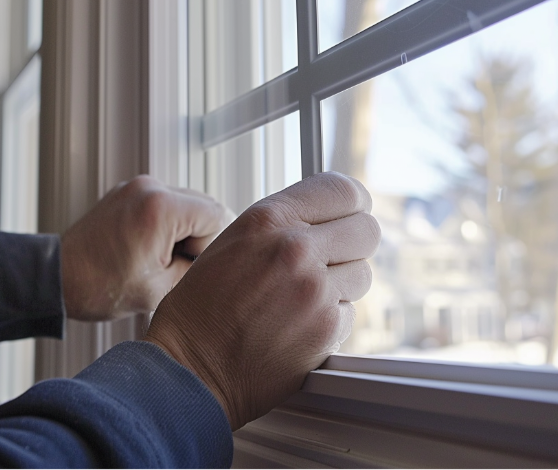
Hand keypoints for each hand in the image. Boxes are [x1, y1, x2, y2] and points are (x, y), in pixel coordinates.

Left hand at [61, 175, 230, 320]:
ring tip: (154, 255)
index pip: (218, 217)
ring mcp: (138, 185)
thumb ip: (198, 266)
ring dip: (182, 230)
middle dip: (197, 237)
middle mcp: (151, 187)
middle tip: (168, 263)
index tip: (179, 266)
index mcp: (161, 207)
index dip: (206, 248)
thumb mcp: (163, 288)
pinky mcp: (129, 190)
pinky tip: (145, 246)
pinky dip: (166, 224)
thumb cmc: (101, 287)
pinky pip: (166, 202)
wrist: (58, 278)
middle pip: (206, 206)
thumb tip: (215, 253)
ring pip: (188, 204)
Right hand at [144, 172, 380, 429]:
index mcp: (269, 218)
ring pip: (362, 274)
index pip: (343, 191)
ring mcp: (314, 289)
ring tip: (301, 300)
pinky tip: (296, 327)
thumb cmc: (203, 306)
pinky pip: (350, 313)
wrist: (190, 366)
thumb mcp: (235, 241)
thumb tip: (330, 217)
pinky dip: (331, 321)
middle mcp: (295, 247)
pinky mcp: (326, 328)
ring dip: (341, 287)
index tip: (350, 217)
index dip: (353, 205)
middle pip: (366, 230)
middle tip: (331, 261)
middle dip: (353, 246)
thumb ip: (284, 223)